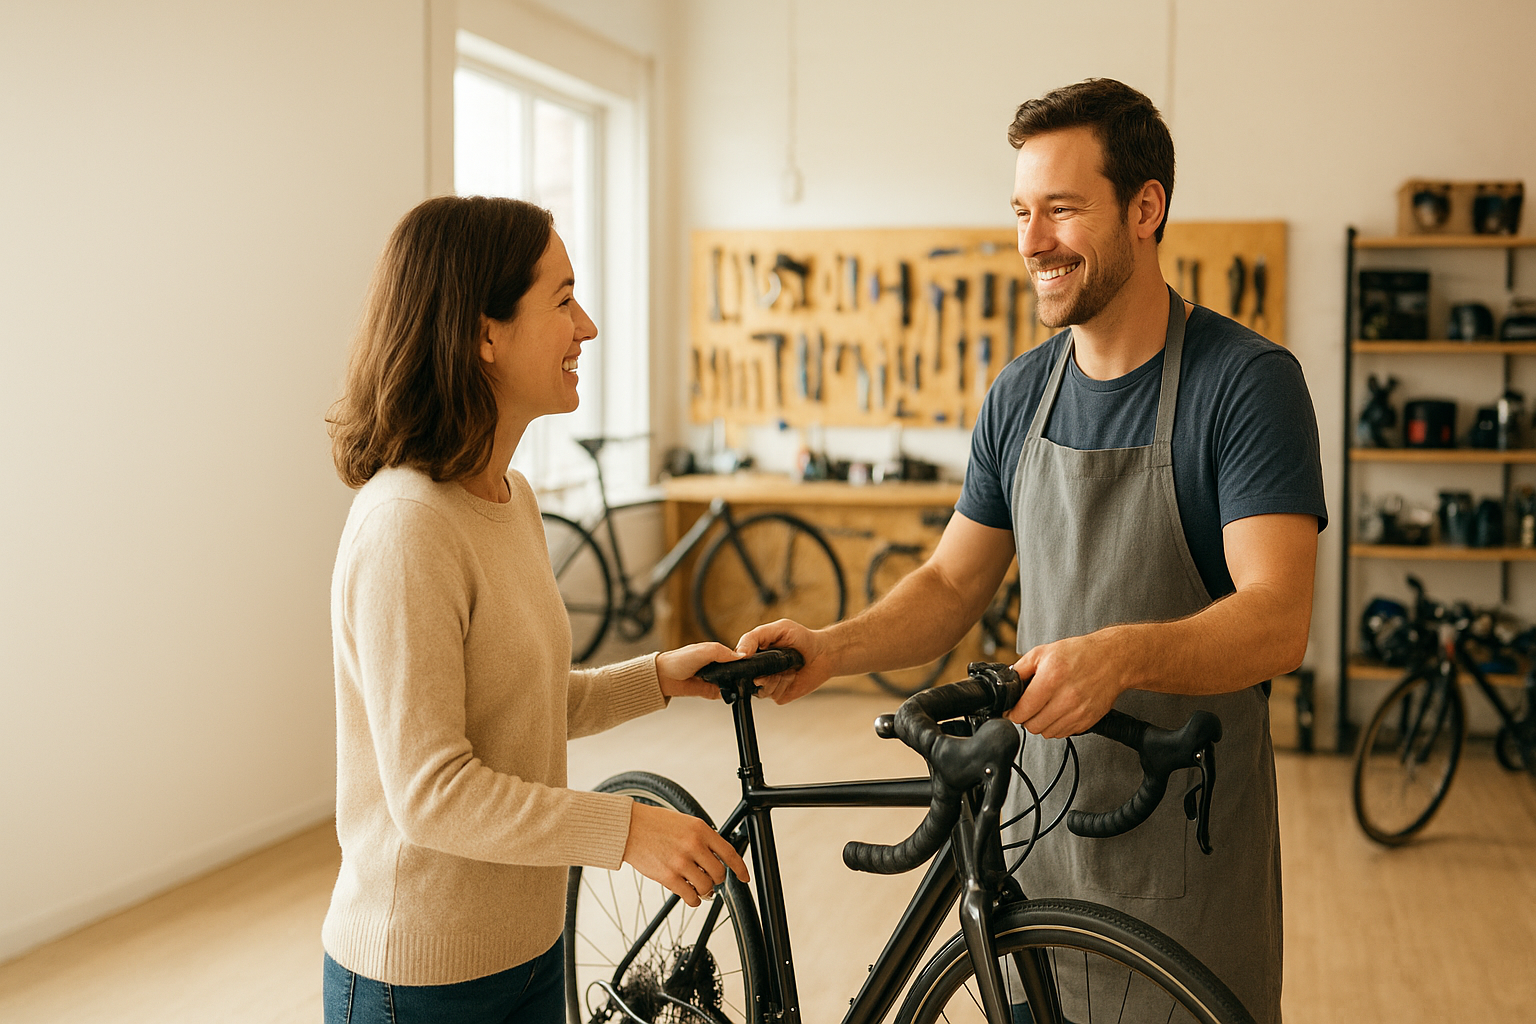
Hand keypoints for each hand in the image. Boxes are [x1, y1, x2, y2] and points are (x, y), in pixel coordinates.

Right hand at [623, 801, 749, 906]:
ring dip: (706, 891)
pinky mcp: (668, 876)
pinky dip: (694, 899)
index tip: (744, 877)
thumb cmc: (655, 824)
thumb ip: (702, 838)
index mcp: (701, 829)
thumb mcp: (685, 823)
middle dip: (717, 879)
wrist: (629, 828)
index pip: (729, 853)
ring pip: (707, 887)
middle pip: (719, 873)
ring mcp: (681, 862)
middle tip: (710, 879)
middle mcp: (694, 845)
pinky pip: (690, 896)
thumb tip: (716, 858)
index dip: (740, 868)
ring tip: (699, 888)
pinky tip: (690, 895)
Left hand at [656, 642, 740, 698]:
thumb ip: (722, 652)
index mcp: (714, 653)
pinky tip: (728, 693)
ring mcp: (711, 679)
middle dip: (738, 674)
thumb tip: (741, 656)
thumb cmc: (678, 660)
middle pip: (733, 671)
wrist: (664, 677)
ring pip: (729, 684)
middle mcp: (714, 666)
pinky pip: (721, 694)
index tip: (750, 663)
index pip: (733, 656)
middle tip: (744, 676)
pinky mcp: (707, 691)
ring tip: (736, 685)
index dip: (741, 659)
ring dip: (733, 685)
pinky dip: (725, 695)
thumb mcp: (704, 651)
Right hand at [734, 619, 830, 702]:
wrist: (824, 654)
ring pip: (759, 689)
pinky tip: (791, 676)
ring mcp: (768, 684)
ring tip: (786, 667)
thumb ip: (755, 637)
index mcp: (754, 655)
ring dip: (773, 678)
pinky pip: (773, 694)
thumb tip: (739, 653)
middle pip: (745, 680)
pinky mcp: (779, 694)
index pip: (736, 662)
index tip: (749, 659)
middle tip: (773, 663)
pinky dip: (782, 685)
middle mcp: (759, 671)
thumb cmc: (802, 639)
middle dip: (759, 672)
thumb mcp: (778, 628)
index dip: (740, 663)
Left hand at [1005, 632, 1128, 737]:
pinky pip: (1063, 734)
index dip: (1012, 713)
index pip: (1022, 712)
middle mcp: (1065, 698)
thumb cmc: (1079, 654)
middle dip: (1026, 718)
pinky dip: (1057, 726)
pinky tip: (1059, 711)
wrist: (1112, 659)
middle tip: (1029, 708)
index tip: (1012, 710)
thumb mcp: (1043, 652)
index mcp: (1051, 679)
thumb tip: (1007, 685)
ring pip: (1047, 733)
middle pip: (1032, 726)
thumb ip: (1020, 669)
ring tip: (1045, 708)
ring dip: (1041, 724)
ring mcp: (1078, 712)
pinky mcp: (1087, 720)